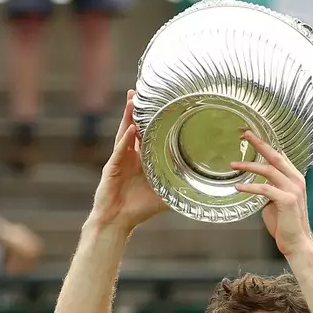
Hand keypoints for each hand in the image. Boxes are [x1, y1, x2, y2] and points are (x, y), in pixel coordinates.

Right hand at [91, 91, 168, 230]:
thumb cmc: (138, 209)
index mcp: (139, 160)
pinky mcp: (112, 168)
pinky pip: (119, 151)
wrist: (117, 221)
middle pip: (131, 128)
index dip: (148, 121)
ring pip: (123, 134)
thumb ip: (178, 189)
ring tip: (132, 100)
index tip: (155, 104)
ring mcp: (119, 160)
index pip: (144, 136)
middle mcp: (128, 157)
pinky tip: (131, 129)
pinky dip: (125, 140)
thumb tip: (201, 189)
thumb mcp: (163, 197)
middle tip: (139, 91)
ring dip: (128, 117)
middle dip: (135, 110)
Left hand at [229, 130, 312, 257]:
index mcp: (294, 178)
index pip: (280, 156)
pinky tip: (238, 187)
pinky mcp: (287, 200)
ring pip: (269, 170)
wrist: (296, 242)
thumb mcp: (276, 201)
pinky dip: (250, 187)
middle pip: (276, 156)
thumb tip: (255, 186)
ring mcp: (293, 190)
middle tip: (245, 134)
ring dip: (249, 166)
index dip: (265, 145)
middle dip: (260, 144)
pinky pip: (265, 189)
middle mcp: (296, 180)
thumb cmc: (285, 224)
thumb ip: (268, 190)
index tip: (251, 136)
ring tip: (233, 164)